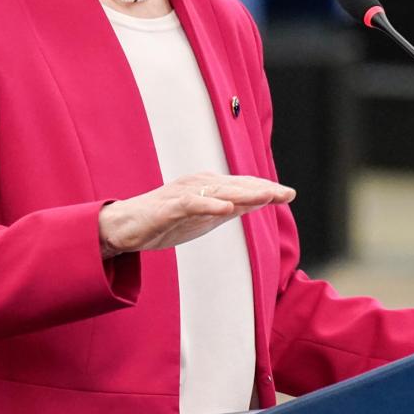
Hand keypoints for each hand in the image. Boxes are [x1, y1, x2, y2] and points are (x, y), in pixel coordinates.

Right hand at [97, 173, 293, 257]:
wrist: (124, 228)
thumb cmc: (165, 221)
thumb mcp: (205, 217)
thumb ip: (230, 208)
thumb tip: (260, 202)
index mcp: (209, 187)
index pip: (243, 186)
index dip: (266, 189)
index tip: (290, 194)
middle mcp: (199, 185)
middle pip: (236, 186)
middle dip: (262, 189)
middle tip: (286, 193)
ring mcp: (183, 194)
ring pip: (218, 192)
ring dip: (243, 194)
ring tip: (267, 196)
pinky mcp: (167, 207)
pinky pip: (191, 205)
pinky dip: (209, 206)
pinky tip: (227, 210)